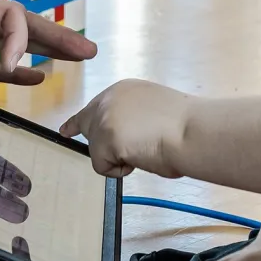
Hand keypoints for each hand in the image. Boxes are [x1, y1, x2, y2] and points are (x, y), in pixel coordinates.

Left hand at [0, 0, 96, 86]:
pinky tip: (39, 80)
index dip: (19, 38)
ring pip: (16, 48)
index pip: (9, 16)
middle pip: (25, 28)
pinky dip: (17, 73)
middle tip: (89, 50)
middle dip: (57, 37)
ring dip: (48, 53)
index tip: (11, 64)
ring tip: (81, 59)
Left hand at [59, 79, 191, 176]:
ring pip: (96, 150)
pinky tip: (139, 159)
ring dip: (118, 158)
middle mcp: (110, 99)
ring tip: (144, 151)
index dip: (83, 121)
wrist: (193, 132)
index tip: (68, 128)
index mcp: (124, 90)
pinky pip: (103, 167)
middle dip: (90, 139)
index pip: (96, 106)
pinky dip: (120, 170)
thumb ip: (134, 119)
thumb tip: (125, 140)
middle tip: (67, 133)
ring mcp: (105, 118)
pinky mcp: (104, 139)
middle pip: (87, 125)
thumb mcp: (154, 112)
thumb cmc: (186, 127)